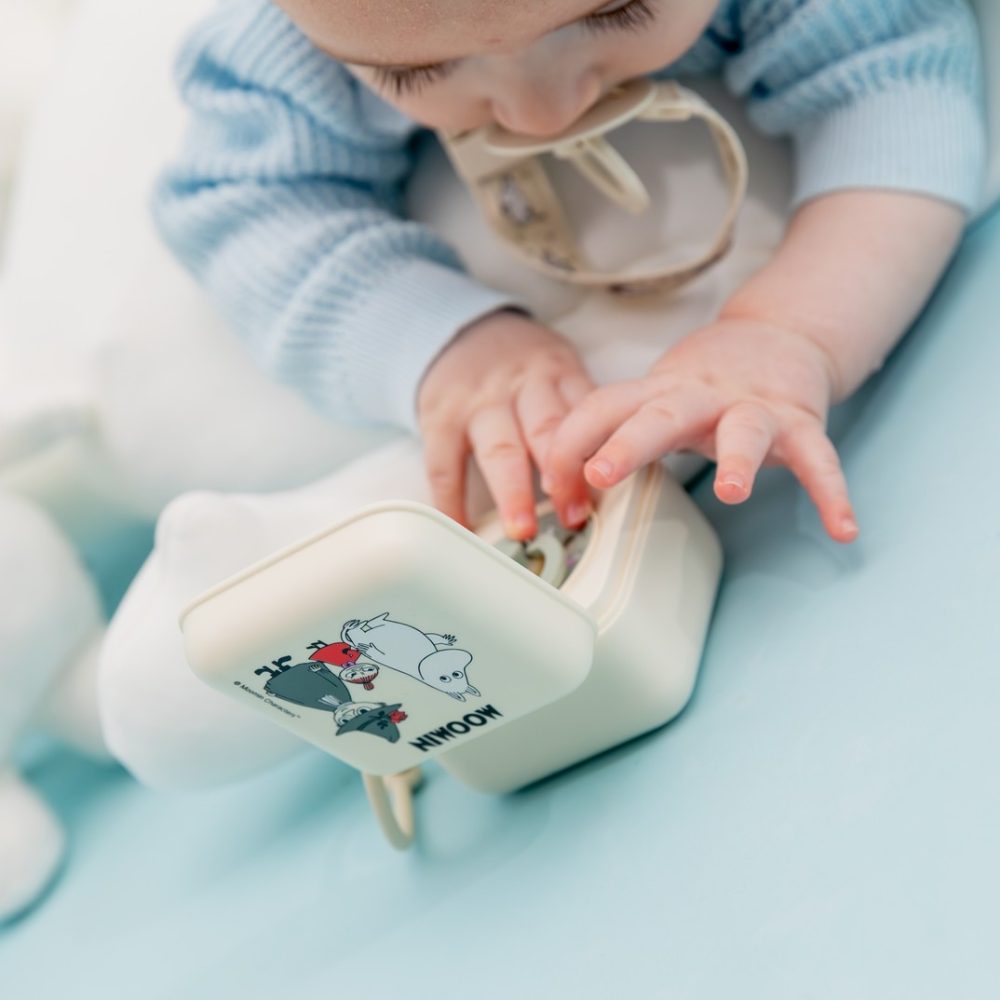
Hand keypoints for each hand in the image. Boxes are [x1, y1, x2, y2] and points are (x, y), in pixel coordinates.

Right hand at [417, 310, 594, 538]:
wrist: (461, 331)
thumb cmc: (520, 368)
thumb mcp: (557, 370)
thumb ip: (579, 412)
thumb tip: (610, 472)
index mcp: (556, 373)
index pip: (583, 414)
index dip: (595, 454)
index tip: (605, 491)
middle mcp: (519, 386)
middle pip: (545, 432)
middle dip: (561, 478)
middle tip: (572, 518)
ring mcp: (478, 403)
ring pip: (499, 450)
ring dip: (513, 492)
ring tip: (523, 529)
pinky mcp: (439, 418)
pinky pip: (444, 465)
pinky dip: (452, 501)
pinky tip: (463, 529)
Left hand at [544, 316, 859, 542]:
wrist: (775, 339)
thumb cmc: (699, 388)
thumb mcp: (649, 402)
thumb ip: (612, 438)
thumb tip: (561, 492)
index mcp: (654, 394)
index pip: (599, 409)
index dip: (570, 449)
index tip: (557, 500)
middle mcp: (699, 397)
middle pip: (659, 413)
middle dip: (628, 443)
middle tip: (599, 475)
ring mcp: (751, 408)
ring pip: (743, 428)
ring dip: (737, 458)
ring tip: (733, 492)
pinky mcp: (799, 422)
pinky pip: (819, 458)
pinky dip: (831, 491)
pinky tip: (842, 527)